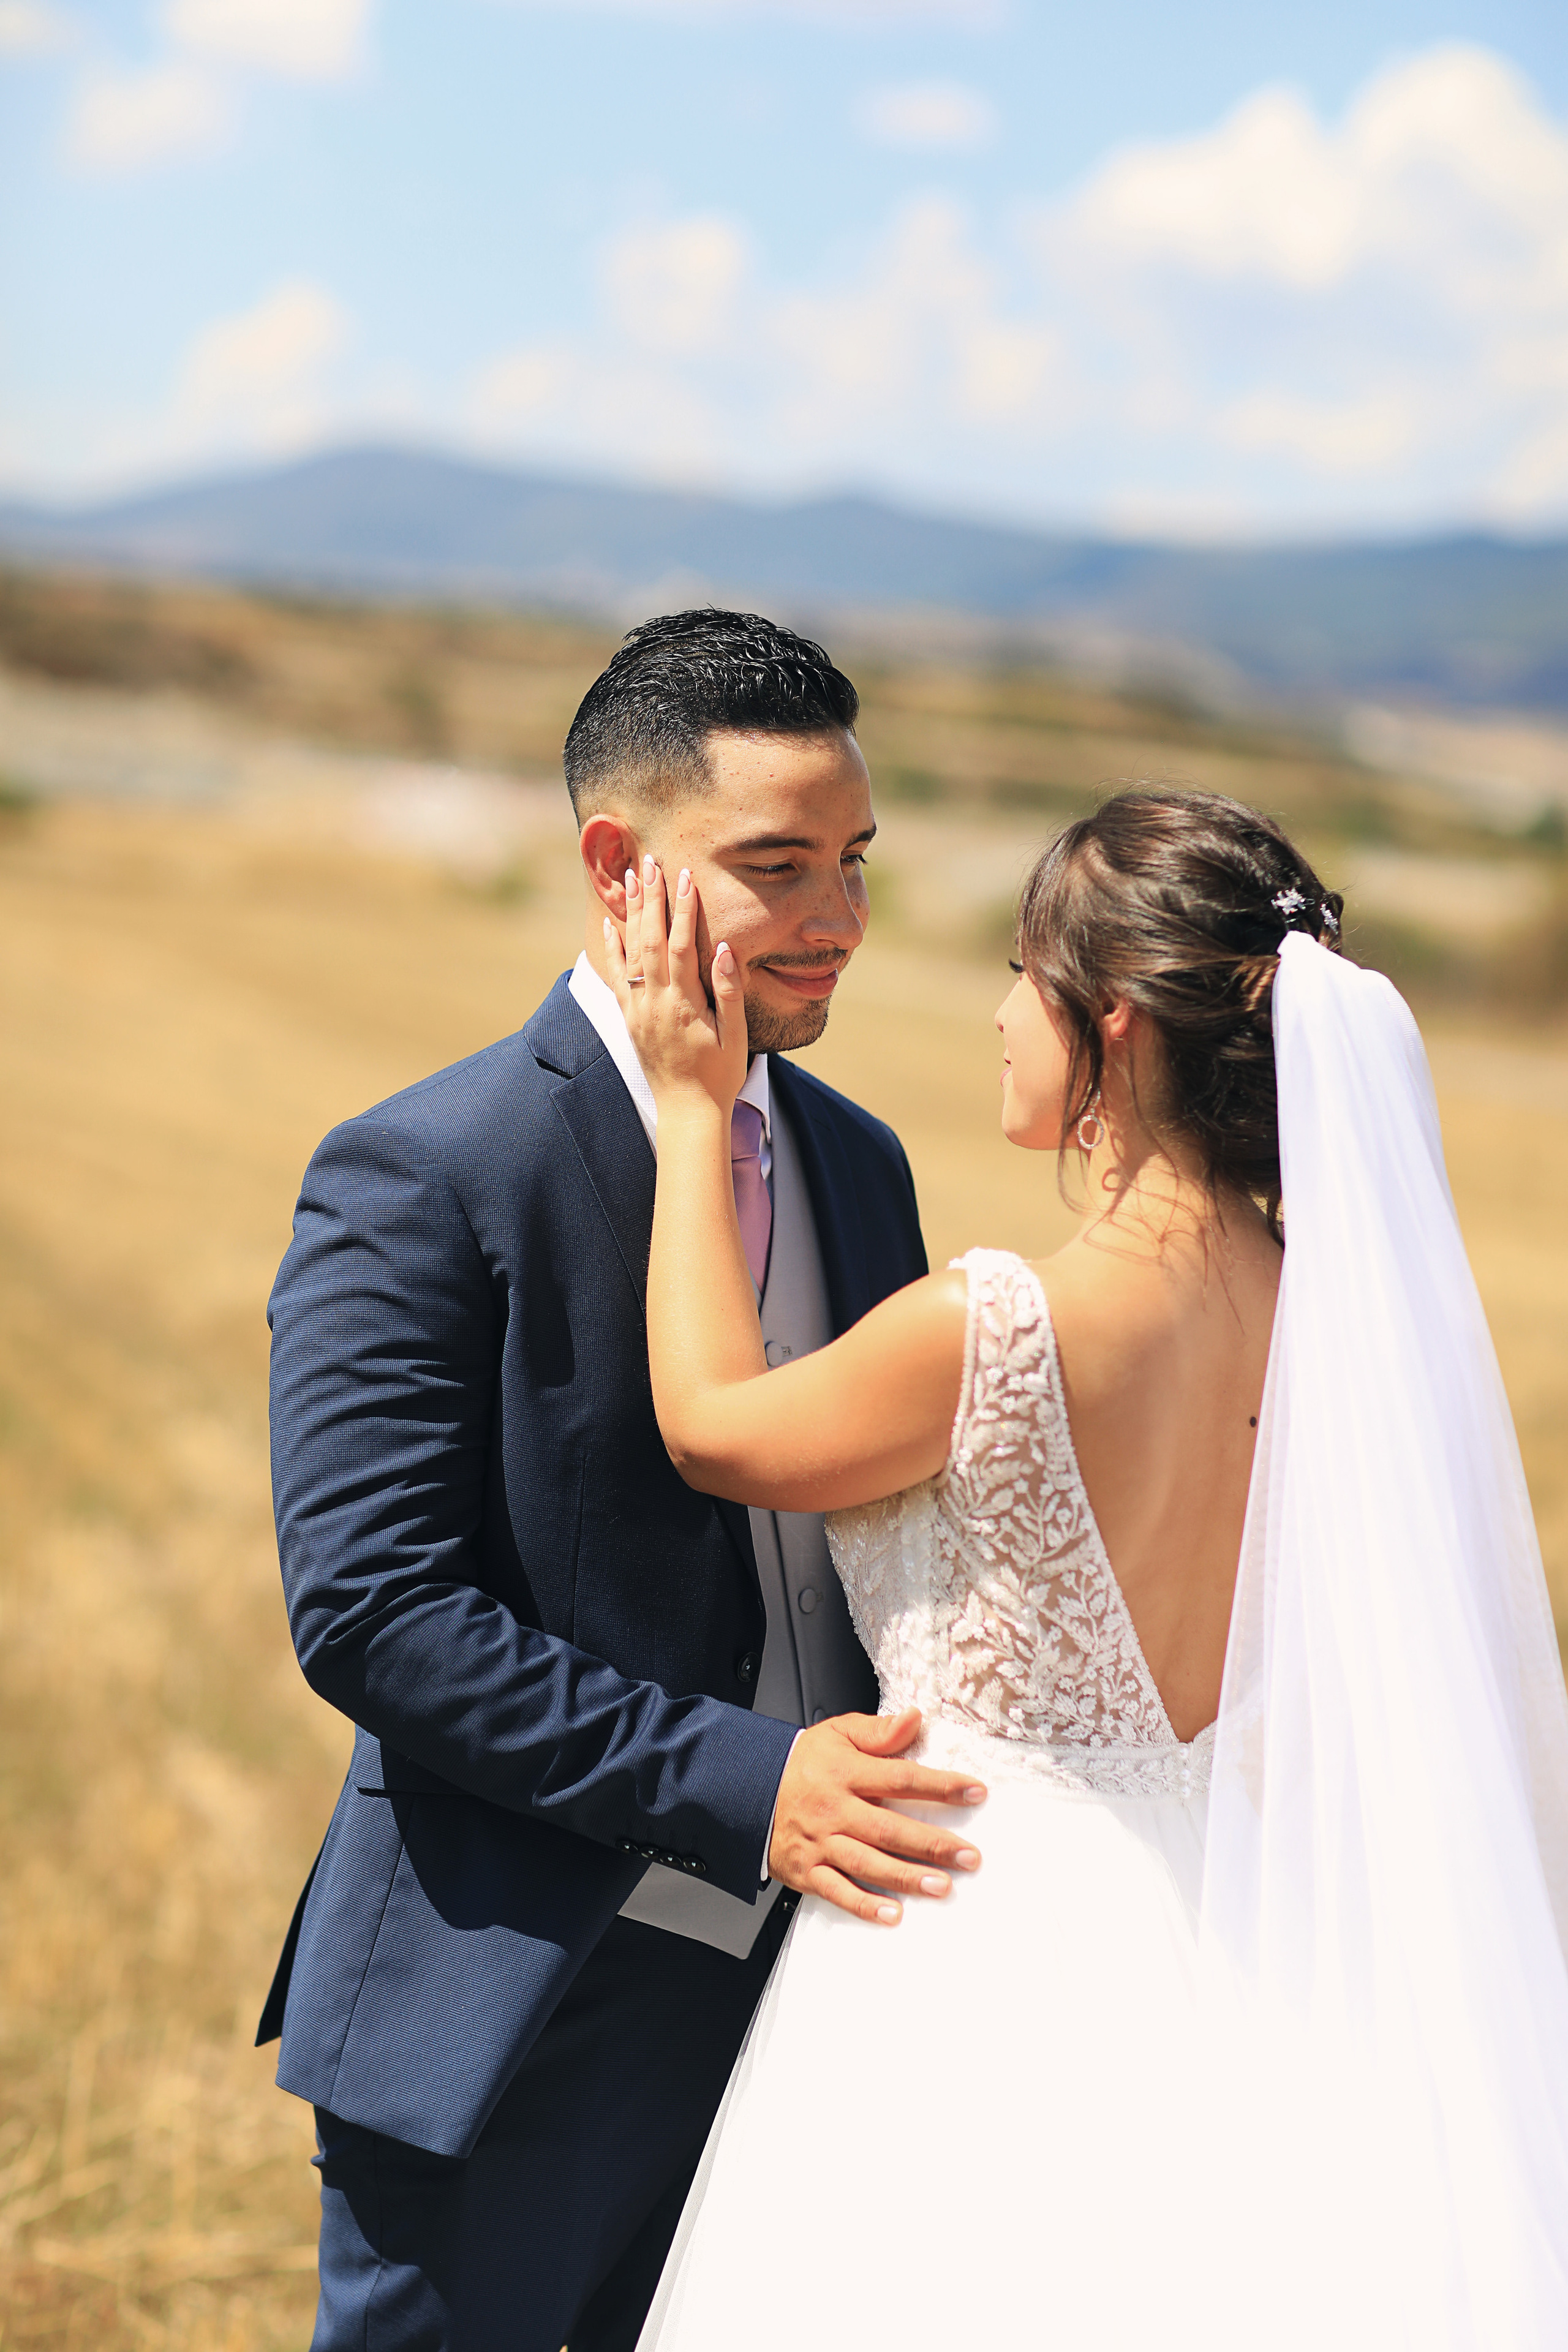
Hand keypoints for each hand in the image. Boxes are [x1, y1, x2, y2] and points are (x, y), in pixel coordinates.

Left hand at [605, 854, 747, 1115]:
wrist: (687, 1111)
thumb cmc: (719, 1075)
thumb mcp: (736, 1037)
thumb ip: (729, 992)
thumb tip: (727, 950)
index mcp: (683, 1005)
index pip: (682, 945)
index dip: (683, 909)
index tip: (686, 877)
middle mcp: (654, 1003)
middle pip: (650, 940)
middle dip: (651, 899)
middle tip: (649, 863)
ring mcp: (638, 1010)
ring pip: (630, 952)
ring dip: (631, 914)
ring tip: (630, 879)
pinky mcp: (630, 1018)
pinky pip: (616, 976)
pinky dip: (612, 948)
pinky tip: (611, 924)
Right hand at [768, 1707, 984, 1924]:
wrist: (750, 1789)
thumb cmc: (803, 1764)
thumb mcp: (837, 1733)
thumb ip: (879, 1731)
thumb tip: (915, 1719)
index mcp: (846, 1772)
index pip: (900, 1777)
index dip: (940, 1785)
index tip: (975, 1792)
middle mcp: (835, 1809)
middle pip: (889, 1828)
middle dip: (932, 1844)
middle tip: (968, 1856)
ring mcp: (821, 1842)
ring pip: (867, 1862)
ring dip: (905, 1877)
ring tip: (941, 1886)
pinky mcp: (808, 1870)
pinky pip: (837, 1890)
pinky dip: (865, 1905)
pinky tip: (892, 1913)